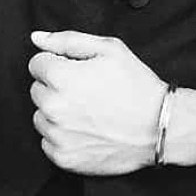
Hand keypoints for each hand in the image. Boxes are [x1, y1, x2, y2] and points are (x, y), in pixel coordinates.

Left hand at [28, 30, 167, 175]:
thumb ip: (67, 40)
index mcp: (61, 77)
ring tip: (87, 110)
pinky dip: (62, 135)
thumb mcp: (109, 48)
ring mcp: (57, 135)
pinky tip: (86, 129)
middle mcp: (53, 108)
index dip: (59, 62)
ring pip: (40, 116)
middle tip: (86, 89)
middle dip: (56, 86)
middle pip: (37, 89)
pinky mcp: (63, 158)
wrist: (158, 126)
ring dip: (56, 111)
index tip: (78, 70)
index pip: (37, 63)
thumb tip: (37, 38)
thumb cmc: (136, 85)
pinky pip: (47, 141)